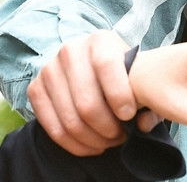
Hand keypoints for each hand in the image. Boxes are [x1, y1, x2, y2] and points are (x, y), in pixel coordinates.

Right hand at [27, 30, 134, 155]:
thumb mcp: (141, 79)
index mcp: (99, 40)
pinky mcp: (35, 89)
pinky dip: (75, 145)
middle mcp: (70, 50)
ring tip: (109, 142)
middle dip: (108, 128)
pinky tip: (92, 146)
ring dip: (94, 140)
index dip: (119, 95)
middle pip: (86, 102)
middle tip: (121, 136)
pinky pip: (53, 128)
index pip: (106, 65)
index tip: (129, 115)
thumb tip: (141, 123)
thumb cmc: (125, 77)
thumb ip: (150, 100)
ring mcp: (49, 69)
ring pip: (70, 119)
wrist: (97, 72)